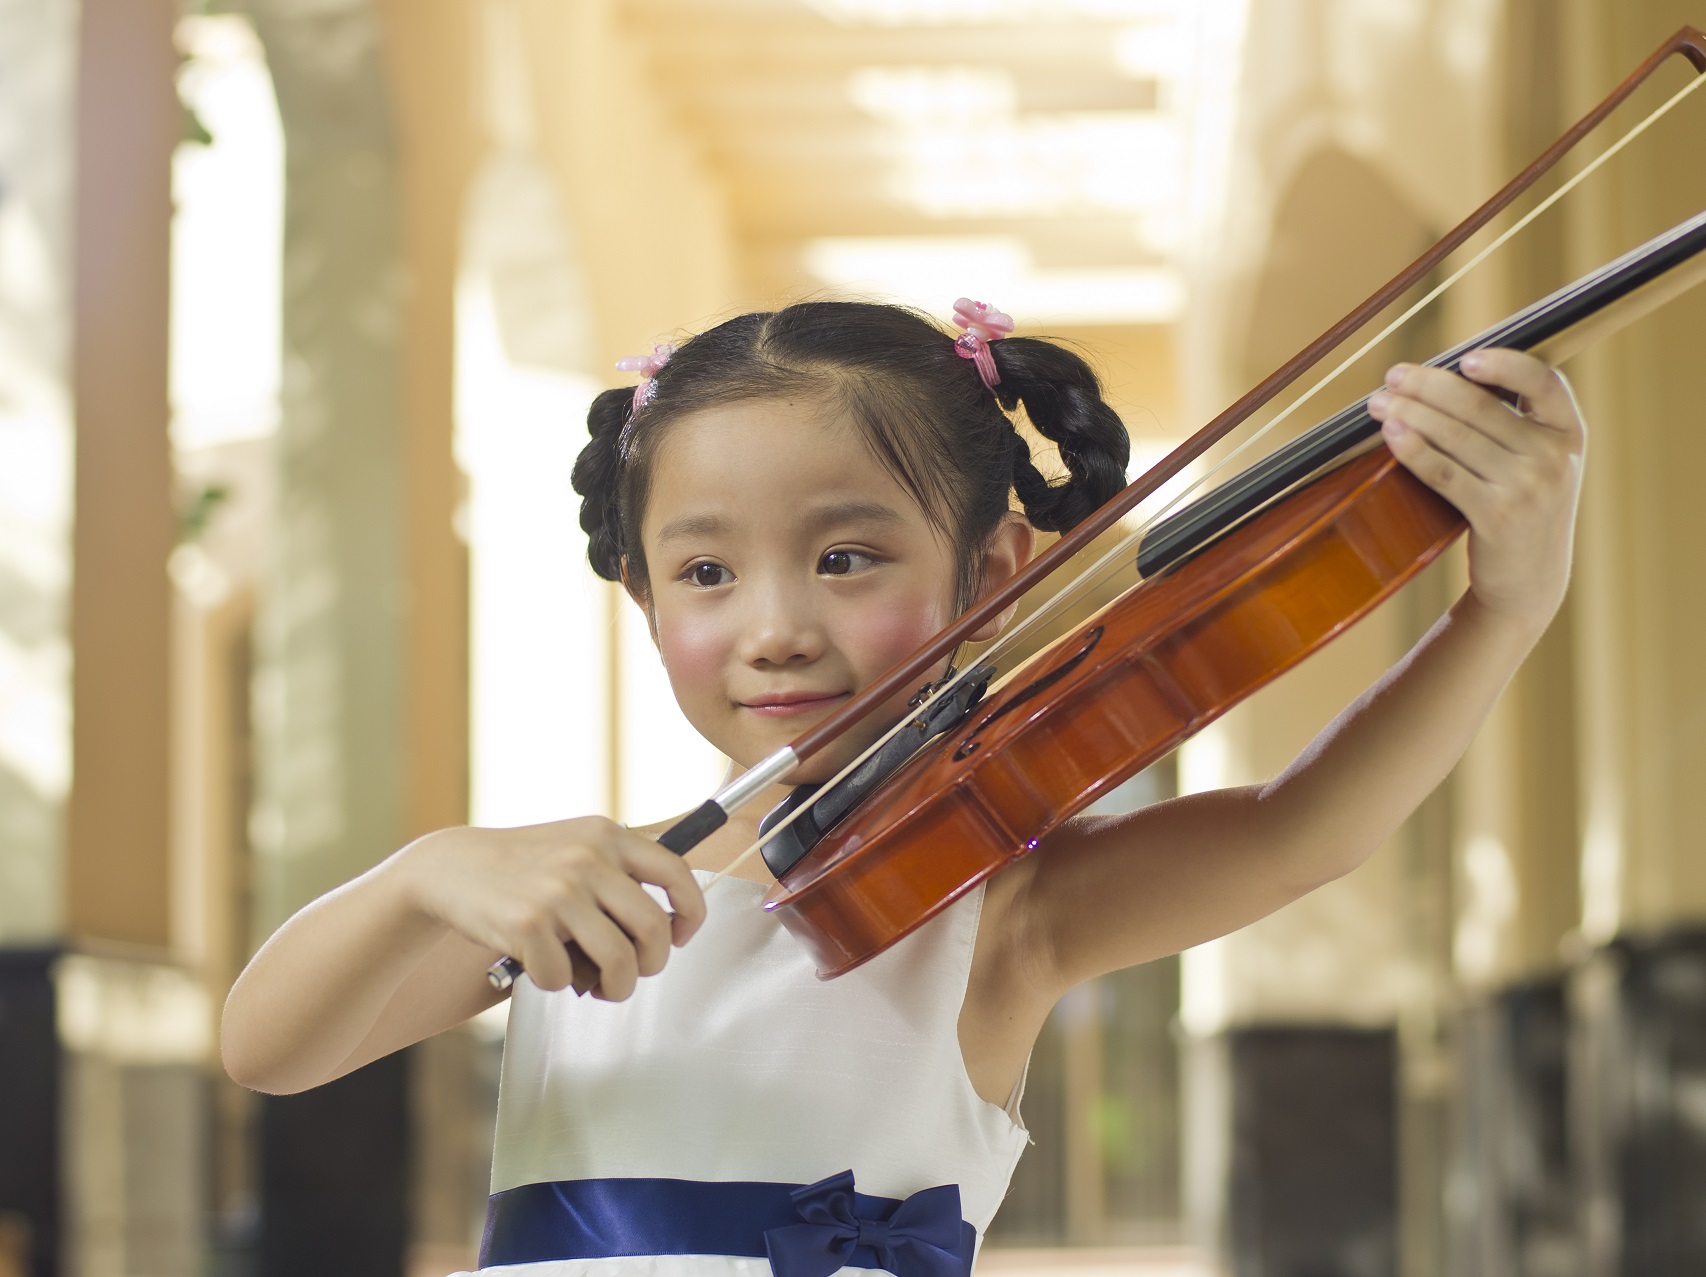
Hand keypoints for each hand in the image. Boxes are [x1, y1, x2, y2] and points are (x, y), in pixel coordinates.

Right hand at [392, 817, 705, 999]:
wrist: (452, 867)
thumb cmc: (523, 866)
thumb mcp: (577, 845)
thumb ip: (619, 872)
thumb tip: (669, 928)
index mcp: (608, 835)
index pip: (676, 873)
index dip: (691, 913)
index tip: (679, 937)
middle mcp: (588, 858)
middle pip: (654, 929)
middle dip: (651, 964)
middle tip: (632, 974)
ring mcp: (558, 890)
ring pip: (619, 961)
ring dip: (615, 987)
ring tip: (599, 986)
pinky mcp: (527, 924)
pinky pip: (563, 977)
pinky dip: (556, 982)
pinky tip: (542, 965)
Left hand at [1367, 348, 1583, 631]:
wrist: (1529, 581)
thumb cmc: (1523, 510)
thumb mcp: (1540, 463)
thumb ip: (1514, 423)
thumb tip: (1444, 380)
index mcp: (1570, 433)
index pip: (1543, 381)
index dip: (1504, 364)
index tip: (1464, 358)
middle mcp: (1554, 457)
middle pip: (1480, 406)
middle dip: (1429, 385)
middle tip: (1393, 376)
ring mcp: (1527, 487)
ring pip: (1456, 436)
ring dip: (1410, 413)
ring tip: (1378, 403)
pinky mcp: (1496, 515)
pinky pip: (1444, 473)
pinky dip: (1413, 449)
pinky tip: (1391, 434)